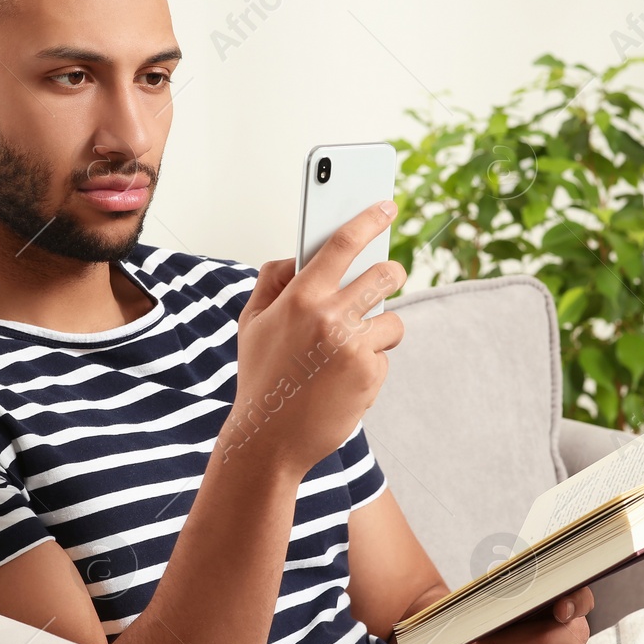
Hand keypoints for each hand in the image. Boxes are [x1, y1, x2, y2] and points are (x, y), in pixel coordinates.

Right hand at [217, 200, 406, 477]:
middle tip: (388, 275)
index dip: (369, 218)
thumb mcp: (253, 321)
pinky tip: (342, 381)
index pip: (342, 243)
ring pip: (391, 320)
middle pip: (385, 275)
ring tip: (347, 351)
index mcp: (300, 297)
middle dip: (391, 272)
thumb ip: (273, 279)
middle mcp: (330, 317)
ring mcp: (354, 347)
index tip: (386, 205)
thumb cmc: (261, 376)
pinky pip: (383, 356)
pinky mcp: (370, 375)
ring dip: (378, 330)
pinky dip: (369, 364)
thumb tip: (300, 254)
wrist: (270, 438)